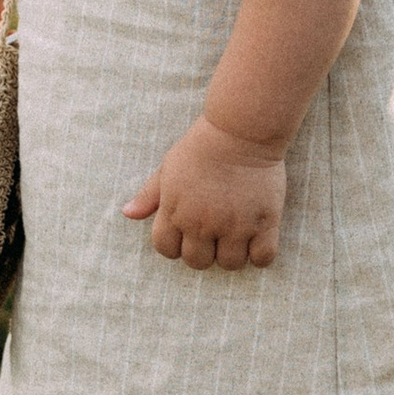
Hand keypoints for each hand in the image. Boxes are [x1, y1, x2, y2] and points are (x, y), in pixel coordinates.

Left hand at [123, 113, 287, 269]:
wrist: (241, 130)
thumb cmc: (202, 146)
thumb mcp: (168, 168)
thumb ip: (148, 195)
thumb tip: (128, 213)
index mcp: (176, 211)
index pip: (167, 249)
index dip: (176, 245)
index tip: (189, 233)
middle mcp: (203, 223)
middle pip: (197, 262)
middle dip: (204, 252)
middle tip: (215, 234)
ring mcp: (235, 225)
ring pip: (230, 264)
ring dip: (232, 254)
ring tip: (238, 235)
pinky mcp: (265, 222)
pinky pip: (263, 258)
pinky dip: (260, 254)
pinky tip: (258, 238)